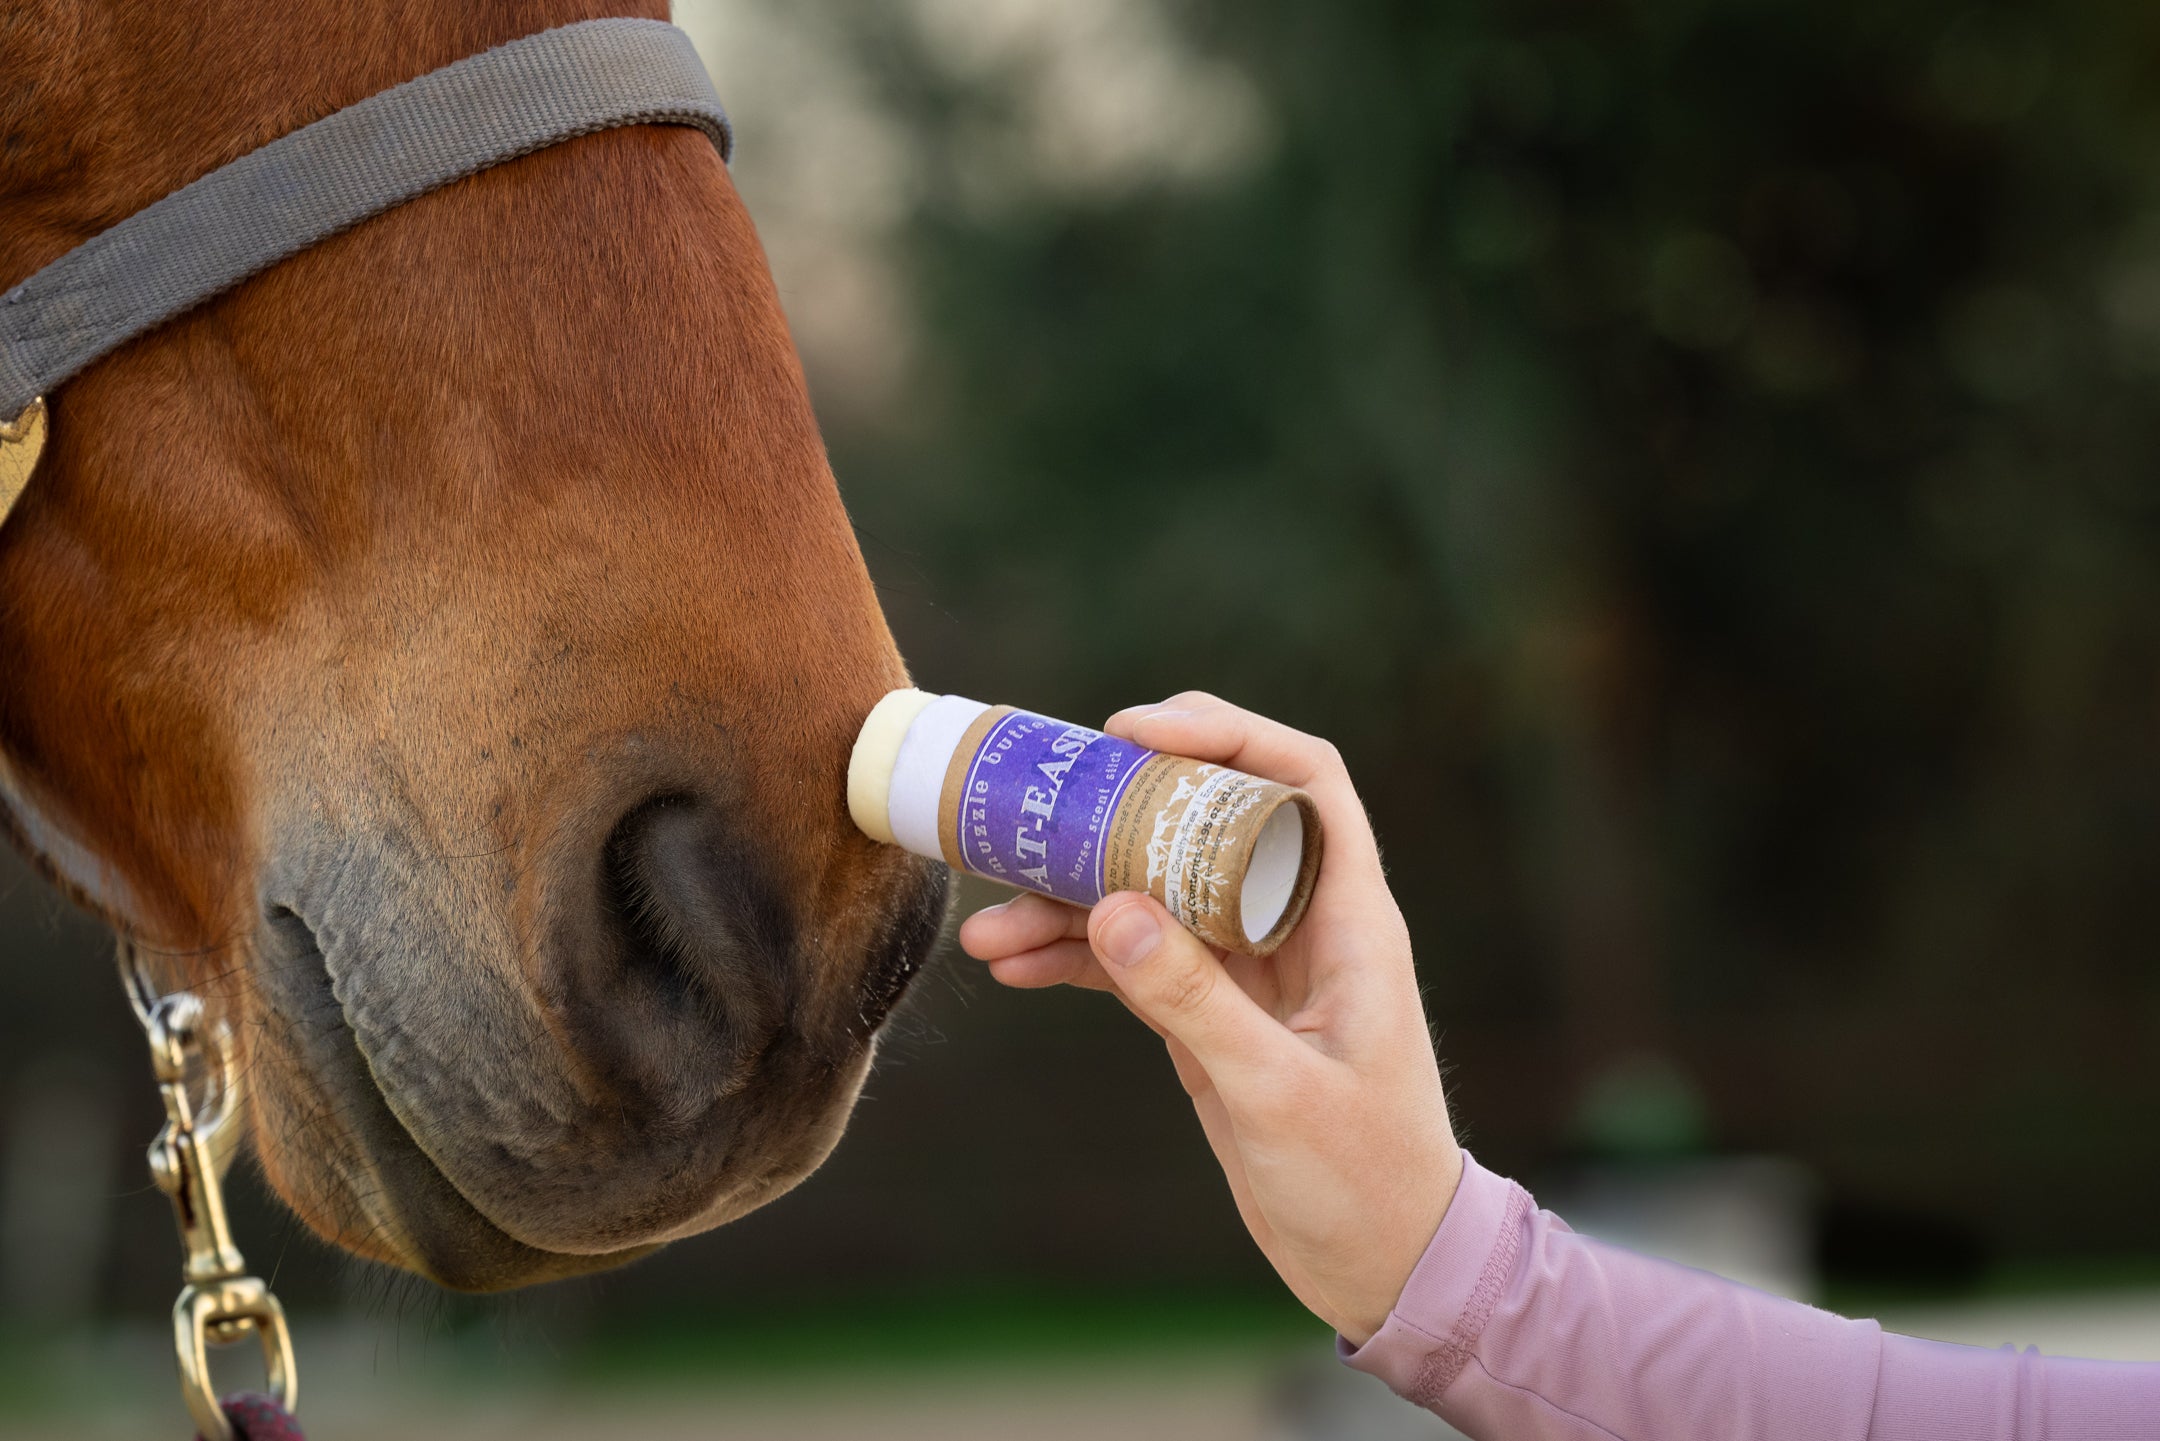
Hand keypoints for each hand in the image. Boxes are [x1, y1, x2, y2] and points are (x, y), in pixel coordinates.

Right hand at [959, 694, 1462, 1344]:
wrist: (1383, 1267)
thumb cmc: (1367, 1179)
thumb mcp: (1280, 1092)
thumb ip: (1197, 1004)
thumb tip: (1110, 910)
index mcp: (1347, 918)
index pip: (1299, 781)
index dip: (1226, 736)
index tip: (1135, 733)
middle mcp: (1297, 925)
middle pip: (1202, 825)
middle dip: (1114, 818)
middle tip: (1033, 815)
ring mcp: (1248, 969)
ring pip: (1152, 896)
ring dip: (1073, 902)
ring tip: (988, 926)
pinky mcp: (1210, 1016)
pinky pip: (1133, 962)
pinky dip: (1075, 959)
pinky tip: (1014, 966)